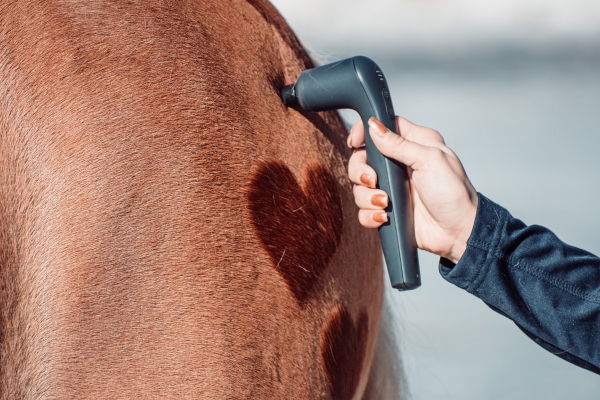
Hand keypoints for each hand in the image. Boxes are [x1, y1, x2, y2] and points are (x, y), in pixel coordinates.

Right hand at [347, 117, 477, 263]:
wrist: (457, 232)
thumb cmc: (454, 193)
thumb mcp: (430, 160)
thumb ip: (400, 143)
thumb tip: (373, 127)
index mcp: (413, 144)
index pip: (381, 128)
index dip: (364, 132)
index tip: (355, 141)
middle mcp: (399, 163)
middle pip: (361, 158)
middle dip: (360, 171)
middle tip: (372, 180)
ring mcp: (391, 187)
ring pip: (359, 186)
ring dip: (367, 196)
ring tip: (385, 203)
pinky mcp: (386, 208)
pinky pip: (363, 209)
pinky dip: (369, 214)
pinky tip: (383, 216)